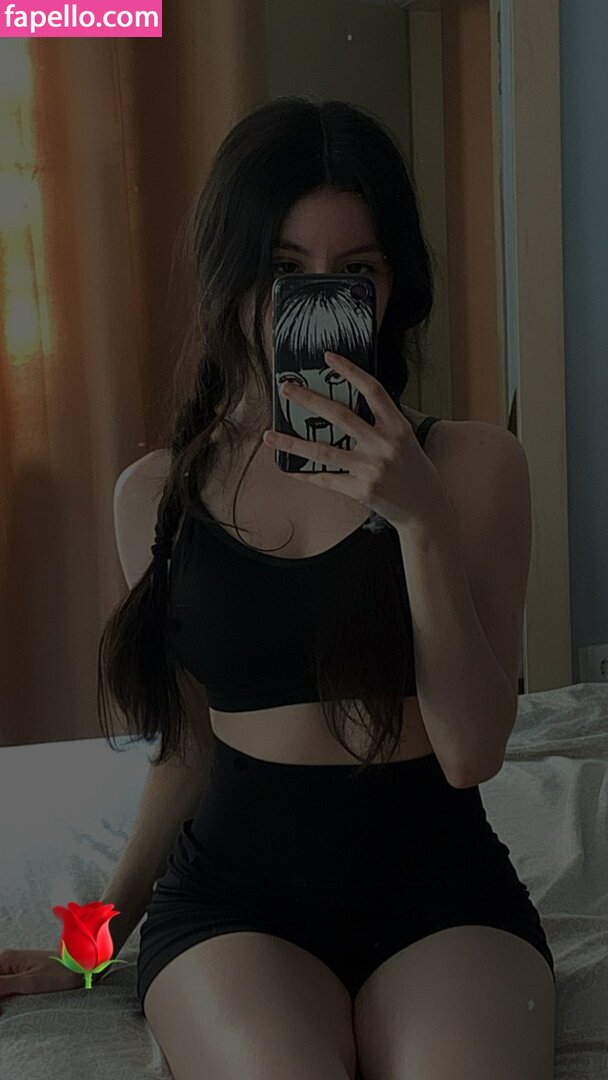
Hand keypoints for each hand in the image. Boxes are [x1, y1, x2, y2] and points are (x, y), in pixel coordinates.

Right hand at [0, 948, 84, 1013]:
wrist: (81, 968)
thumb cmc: (58, 973)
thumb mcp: (29, 982)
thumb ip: (3, 985)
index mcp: (7, 959)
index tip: (1, 1009)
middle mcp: (8, 961)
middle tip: (3, 1011)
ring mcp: (16, 968)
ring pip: (1, 986)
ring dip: (2, 999)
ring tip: (6, 1011)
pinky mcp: (23, 975)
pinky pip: (7, 987)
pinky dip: (6, 997)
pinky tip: (9, 1007)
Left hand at [263, 351, 446, 528]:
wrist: (426, 509)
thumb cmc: (414, 470)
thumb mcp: (408, 439)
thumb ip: (386, 419)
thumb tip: (358, 395)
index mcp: (397, 426)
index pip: (372, 390)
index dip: (350, 371)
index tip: (328, 358)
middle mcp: (383, 444)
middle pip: (339, 416)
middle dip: (308, 399)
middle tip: (285, 388)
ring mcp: (371, 468)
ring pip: (323, 451)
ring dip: (293, 442)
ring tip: (270, 434)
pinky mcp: (361, 490)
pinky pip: (326, 479)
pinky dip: (305, 474)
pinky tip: (288, 468)